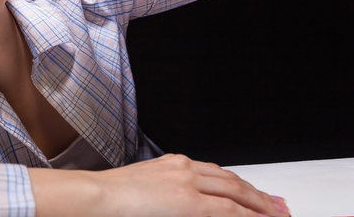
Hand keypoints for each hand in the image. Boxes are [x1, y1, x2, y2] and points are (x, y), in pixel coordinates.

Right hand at [29, 154, 289, 216]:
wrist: (97, 196)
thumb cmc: (113, 196)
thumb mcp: (146, 186)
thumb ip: (169, 191)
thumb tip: (182, 202)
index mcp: (173, 164)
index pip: (215, 173)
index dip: (237, 184)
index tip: (251, 193)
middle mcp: (184, 168)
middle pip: (230, 179)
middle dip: (256, 193)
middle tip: (277, 204)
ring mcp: (187, 183)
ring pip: (234, 191)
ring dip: (258, 203)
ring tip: (276, 212)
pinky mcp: (187, 202)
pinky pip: (226, 209)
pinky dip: (245, 214)